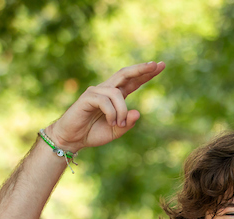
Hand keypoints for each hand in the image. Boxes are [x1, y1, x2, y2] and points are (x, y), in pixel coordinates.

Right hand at [46, 62, 165, 151]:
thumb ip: (128, 123)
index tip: (161, 65)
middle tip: (155, 65)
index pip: (133, 81)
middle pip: (125, 74)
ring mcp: (96, 92)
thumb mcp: (116, 131)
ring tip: (117, 124)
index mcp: (116, 97)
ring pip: (117, 94)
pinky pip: (105, 101)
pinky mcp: (87, 97)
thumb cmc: (93, 133)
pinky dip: (112, 113)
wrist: (72, 138)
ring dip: (122, 111)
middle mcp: (106, 90)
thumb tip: (138, 112)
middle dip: (140, 69)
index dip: (146, 74)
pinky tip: (111, 122)